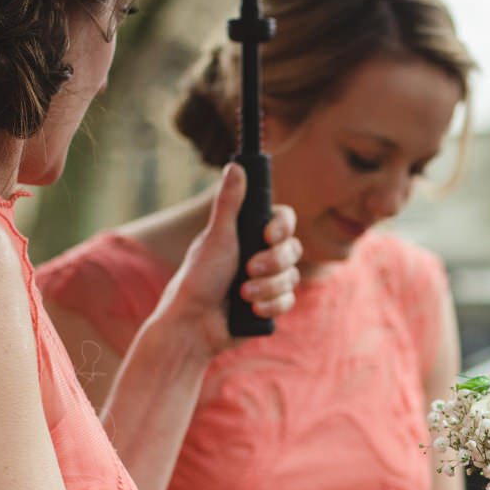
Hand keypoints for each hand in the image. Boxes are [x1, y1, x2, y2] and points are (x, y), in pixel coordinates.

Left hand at [165, 163, 303, 352]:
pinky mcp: (271, 304)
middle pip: (293, 249)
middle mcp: (261, 255)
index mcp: (248, 235)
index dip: (282, 227)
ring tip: (243, 294)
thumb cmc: (199, 278)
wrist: (196, 324)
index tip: (268, 235)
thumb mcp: (216, 236)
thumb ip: (230, 202)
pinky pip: (288, 300)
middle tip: (249, 269)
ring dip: (268, 286)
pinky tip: (252, 309)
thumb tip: (235, 165)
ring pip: (292, 277)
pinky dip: (271, 304)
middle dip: (273, 262)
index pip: (283, 222)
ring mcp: (268, 281)